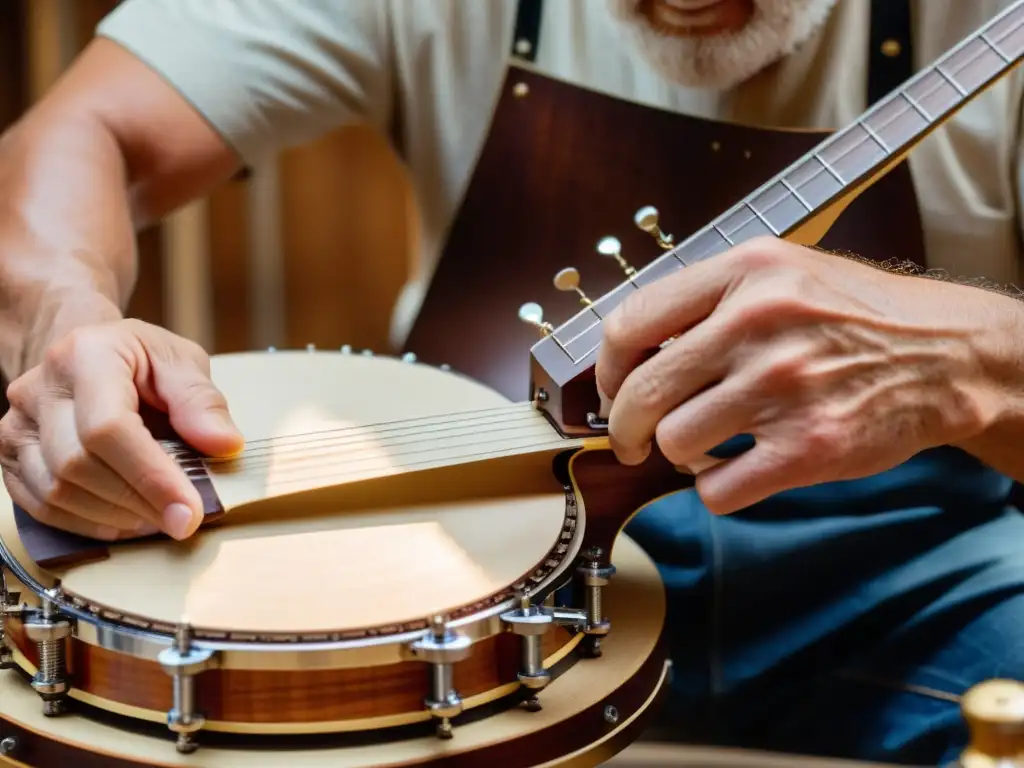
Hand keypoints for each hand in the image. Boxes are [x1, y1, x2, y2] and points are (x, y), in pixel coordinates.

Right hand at [0, 319, 243, 540]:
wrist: (88, 357)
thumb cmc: (140, 361)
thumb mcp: (181, 362)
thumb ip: (202, 402)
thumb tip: (224, 445)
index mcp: (87, 355)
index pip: (109, 427)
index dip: (151, 476)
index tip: (189, 510)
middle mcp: (39, 388)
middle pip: (78, 464)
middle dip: (137, 502)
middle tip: (182, 520)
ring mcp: (17, 425)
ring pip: (56, 491)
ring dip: (114, 518)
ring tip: (158, 519)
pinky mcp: (11, 457)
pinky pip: (40, 506)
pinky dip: (87, 524)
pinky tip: (126, 522)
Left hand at [596, 236, 1003, 514]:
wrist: (947, 355)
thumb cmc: (853, 316)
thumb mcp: (780, 274)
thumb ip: (705, 302)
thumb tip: (626, 355)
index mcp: (744, 272)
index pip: (629, 323)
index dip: (605, 370)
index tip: (612, 390)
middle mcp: (758, 323)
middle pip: (641, 393)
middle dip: (623, 428)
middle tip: (630, 440)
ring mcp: (784, 386)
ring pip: (673, 442)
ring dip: (678, 454)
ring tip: (707, 443)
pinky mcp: (809, 446)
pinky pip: (715, 489)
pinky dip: (715, 488)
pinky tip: (738, 468)